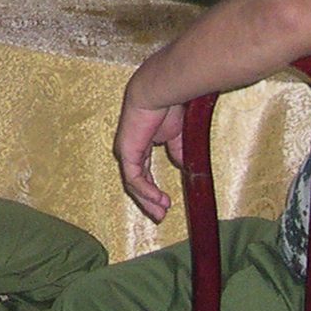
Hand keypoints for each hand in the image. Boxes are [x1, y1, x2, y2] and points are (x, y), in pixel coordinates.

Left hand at [114, 90, 185, 221]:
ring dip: (148, 199)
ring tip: (161, 212)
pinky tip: (158, 199)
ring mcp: (127, 152)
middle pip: (137, 182)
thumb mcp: (176, 135)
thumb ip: (177, 151)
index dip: (153, 189)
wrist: (157, 95)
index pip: (144, 173)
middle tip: (160, 215)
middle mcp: (131, 150)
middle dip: (149, 200)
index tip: (167, 203)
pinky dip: (146, 191)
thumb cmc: (167, 108)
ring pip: (134, 184)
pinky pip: (134, 178)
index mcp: (141, 145)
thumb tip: (183, 166)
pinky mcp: (126, 153)